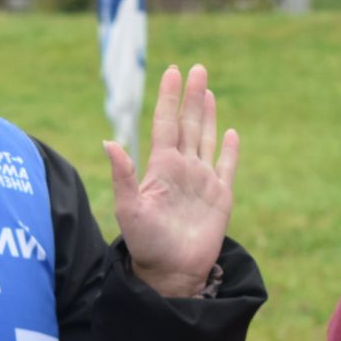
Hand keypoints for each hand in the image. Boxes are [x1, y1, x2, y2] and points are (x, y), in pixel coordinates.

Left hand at [105, 63, 239, 297]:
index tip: (171, 72)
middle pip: (188, 124)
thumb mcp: (129, 209)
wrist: (171, 272)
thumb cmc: (145, 243)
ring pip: (206, 139)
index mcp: (161, 168)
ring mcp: (202, 181)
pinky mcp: (220, 197)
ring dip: (207, 115)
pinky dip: (230, 150)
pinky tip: (231, 133)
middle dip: (191, 96)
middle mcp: (182, 169)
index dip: (168, 98)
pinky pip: (227, 167)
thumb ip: (123, 176)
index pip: (165, 123)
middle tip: (196, 68)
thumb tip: (109, 142)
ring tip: (207, 89)